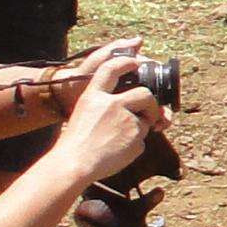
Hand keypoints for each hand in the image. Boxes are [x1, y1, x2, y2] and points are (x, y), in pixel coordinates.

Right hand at [57, 47, 169, 179]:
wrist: (75, 165)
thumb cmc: (76, 143)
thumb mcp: (84, 113)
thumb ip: (104, 105)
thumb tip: (130, 104)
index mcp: (94, 96)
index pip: (110, 69)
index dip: (126, 62)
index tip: (137, 62)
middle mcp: (112, 104)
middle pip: (144, 94)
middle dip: (151, 104)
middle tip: (150, 115)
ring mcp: (126, 121)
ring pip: (144, 122)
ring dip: (139, 130)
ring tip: (119, 141)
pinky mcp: (135, 138)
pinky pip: (141, 141)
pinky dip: (133, 147)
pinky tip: (118, 152)